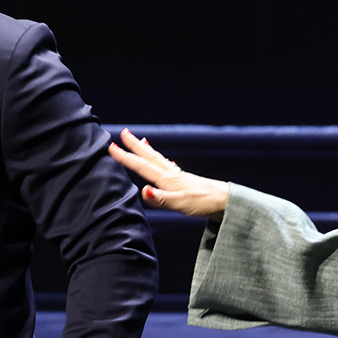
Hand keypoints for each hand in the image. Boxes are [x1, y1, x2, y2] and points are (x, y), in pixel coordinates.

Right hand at [108, 128, 228, 221]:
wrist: (226, 202)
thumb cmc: (203, 203)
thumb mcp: (180, 205)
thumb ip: (160, 199)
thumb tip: (143, 191)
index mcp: (167, 180)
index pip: (142, 166)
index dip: (126, 157)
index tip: (111, 147)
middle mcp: (172, 174)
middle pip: (150, 157)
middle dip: (135, 146)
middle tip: (123, 133)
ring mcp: (179, 176)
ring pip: (158, 159)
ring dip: (146, 150)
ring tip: (139, 141)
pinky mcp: (185, 180)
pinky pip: (167, 166)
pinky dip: (160, 160)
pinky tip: (164, 162)